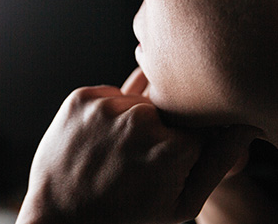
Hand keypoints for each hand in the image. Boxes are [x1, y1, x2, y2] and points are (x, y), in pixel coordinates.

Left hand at [16, 68, 257, 223]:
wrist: (60, 214)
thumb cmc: (126, 215)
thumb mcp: (180, 204)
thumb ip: (219, 164)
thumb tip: (245, 128)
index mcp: (173, 146)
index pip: (197, 130)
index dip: (182, 150)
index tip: (161, 168)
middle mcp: (140, 117)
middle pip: (165, 111)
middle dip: (157, 133)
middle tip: (133, 163)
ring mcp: (106, 105)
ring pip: (136, 100)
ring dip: (132, 120)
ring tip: (114, 153)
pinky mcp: (81, 96)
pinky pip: (109, 95)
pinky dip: (107, 112)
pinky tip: (98, 140)